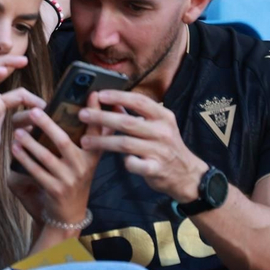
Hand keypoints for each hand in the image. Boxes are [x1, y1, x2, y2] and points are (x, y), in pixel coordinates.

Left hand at [9, 91, 102, 226]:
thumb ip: (83, 138)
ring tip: (17, 131)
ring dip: (30, 143)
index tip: (92, 93)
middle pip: (63, 141)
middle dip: (48, 125)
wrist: (69, 214)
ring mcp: (70, 179)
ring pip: (46, 157)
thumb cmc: (72, 179)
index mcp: (92, 155)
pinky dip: (24, 159)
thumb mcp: (84, 160)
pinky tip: (14, 148)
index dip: (96, 112)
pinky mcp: (55, 190)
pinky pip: (36, 171)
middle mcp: (83, 166)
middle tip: (34, 111)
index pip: (96, 130)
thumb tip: (77, 109)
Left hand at [80, 90, 208, 202]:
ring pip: (126, 143)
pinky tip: (118, 160)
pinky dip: (125, 162)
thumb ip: (136, 114)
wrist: (187, 175)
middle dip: (102, 117)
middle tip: (82, 114)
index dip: (119, 96)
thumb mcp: (157, 126)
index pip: (140, 101)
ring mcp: (160, 151)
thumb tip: (111, 101)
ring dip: (102, 141)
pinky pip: (135, 164)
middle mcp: (163, 132)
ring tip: (85, 141)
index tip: (99, 94)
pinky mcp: (156, 169)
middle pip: (127, 122)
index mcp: (163, 117)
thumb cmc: (166, 146)